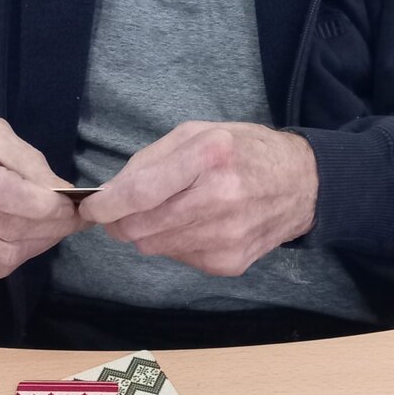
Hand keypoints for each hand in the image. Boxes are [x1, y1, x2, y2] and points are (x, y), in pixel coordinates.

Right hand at [0, 111, 78, 278]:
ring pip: (2, 257)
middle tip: (72, 217)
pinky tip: (21, 236)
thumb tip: (62, 194)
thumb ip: (25, 160)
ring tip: (51, 226)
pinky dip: (14, 255)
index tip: (69, 204)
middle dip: (51, 227)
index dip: (40, 205)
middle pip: (5, 229)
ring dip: (38, 244)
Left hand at [78, 121, 316, 276]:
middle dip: (121, 221)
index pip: (140, 193)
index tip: (91, 207)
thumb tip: (110, 194)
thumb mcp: (200, 132)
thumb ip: (151, 160)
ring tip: (172, 209)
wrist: (302, 185)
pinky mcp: (229, 262)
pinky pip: (179, 257)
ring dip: (149, 231)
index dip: (106, 206)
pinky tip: (198, 223)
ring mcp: (225, 237)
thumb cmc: (245, 151)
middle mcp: (219, 199)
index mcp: (209, 157)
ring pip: (154, 246)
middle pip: (140, 228)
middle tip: (124, 209)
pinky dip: (176, 241)